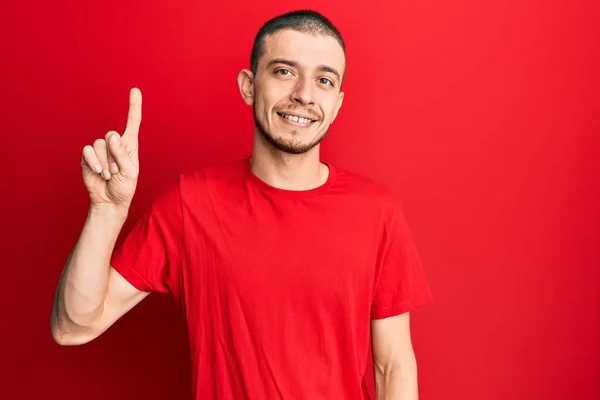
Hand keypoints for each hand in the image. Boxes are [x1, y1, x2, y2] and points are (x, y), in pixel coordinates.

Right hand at [81, 88, 141, 212]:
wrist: (109, 201)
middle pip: (111, 135)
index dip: (134, 106)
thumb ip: (122, 154)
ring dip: (105, 163)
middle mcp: (115, 145)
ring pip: (99, 144)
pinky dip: (94, 162)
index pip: (133, 122)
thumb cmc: (124, 187)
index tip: (135, 90)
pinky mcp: (88, 157)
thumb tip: (112, 136)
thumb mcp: (130, 172)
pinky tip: (99, 172)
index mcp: (130, 146)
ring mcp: (100, 150)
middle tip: (117, 171)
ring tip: (109, 175)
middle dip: (114, 156)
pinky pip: (88, 151)